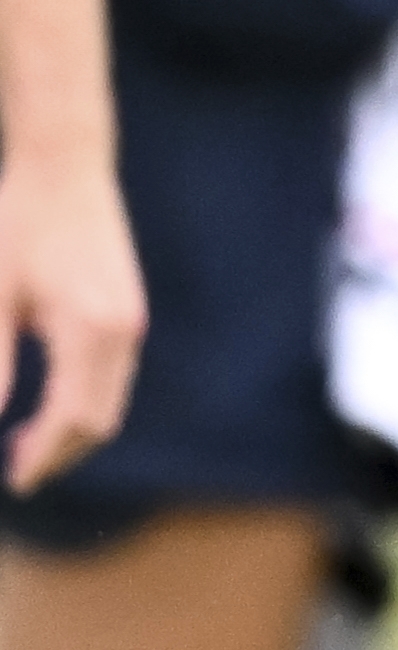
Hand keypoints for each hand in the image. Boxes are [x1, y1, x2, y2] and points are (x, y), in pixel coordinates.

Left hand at [0, 153, 144, 492]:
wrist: (66, 167)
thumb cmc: (22, 225)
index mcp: (92, 329)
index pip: (73, 419)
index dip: (41, 458)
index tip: (13, 482)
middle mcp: (123, 331)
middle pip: (100, 420)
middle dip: (59, 454)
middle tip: (15, 471)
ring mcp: (132, 321)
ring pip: (111, 401)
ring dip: (73, 430)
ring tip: (27, 444)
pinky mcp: (129, 311)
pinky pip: (113, 376)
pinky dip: (85, 401)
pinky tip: (49, 403)